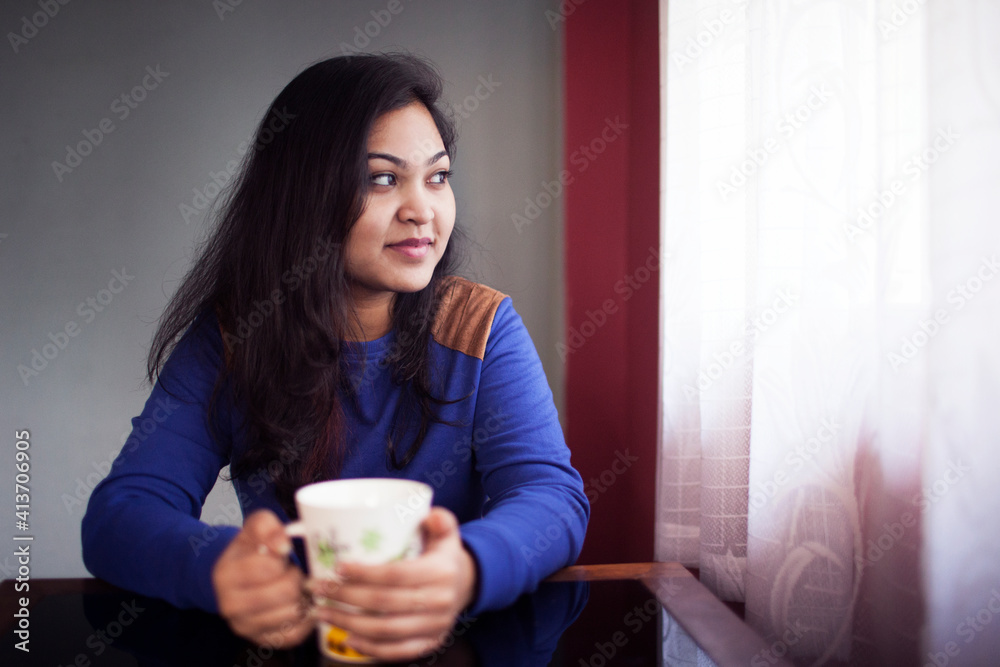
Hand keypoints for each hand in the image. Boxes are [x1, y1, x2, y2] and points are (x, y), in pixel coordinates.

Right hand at [212, 509, 312, 648]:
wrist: (236, 578)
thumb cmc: (249, 551)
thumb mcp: (254, 529)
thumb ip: (267, 527)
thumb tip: (282, 544)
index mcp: (225, 575)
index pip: (269, 566)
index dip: (282, 557)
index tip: (280, 555)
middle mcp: (230, 606)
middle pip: (285, 591)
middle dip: (296, 577)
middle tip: (292, 572)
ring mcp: (245, 627)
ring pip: (292, 612)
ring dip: (302, 597)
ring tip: (295, 588)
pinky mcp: (262, 640)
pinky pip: (296, 633)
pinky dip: (305, 618)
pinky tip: (300, 604)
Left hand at [312, 507, 477, 661]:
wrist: (465, 585)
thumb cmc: (443, 556)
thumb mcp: (446, 533)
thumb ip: (440, 520)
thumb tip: (429, 515)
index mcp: (441, 571)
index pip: (396, 574)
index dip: (365, 573)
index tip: (338, 567)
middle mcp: (439, 602)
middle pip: (384, 603)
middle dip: (345, 597)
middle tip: (319, 588)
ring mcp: (434, 626)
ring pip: (385, 629)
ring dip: (348, 622)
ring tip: (323, 612)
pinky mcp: (429, 643)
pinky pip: (396, 651)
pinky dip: (369, 647)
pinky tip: (347, 636)